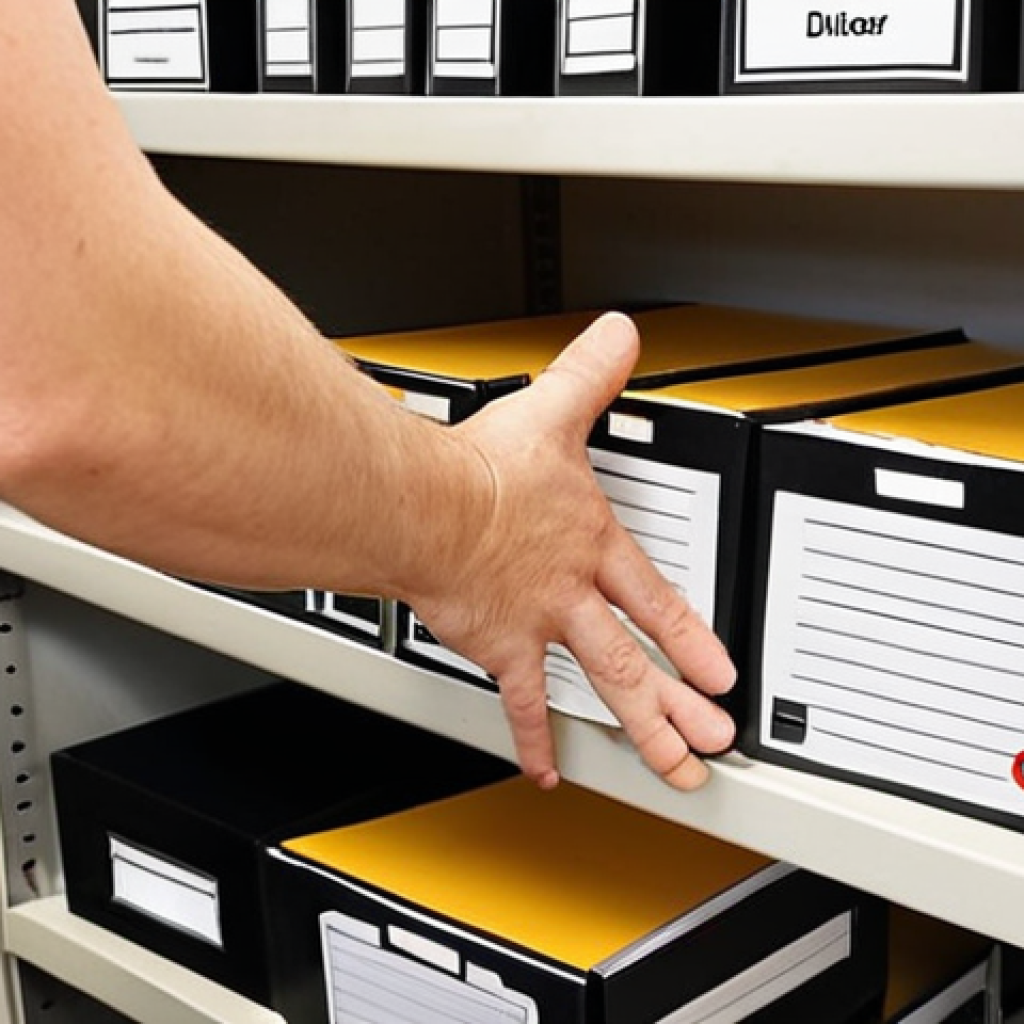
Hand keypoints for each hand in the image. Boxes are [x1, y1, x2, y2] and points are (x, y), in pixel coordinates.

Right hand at [411, 312, 736, 789]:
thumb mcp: (555, 411)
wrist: (429, 507)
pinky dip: (533, 736)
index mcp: (593, 544)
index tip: (721, 673)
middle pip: (641, 659)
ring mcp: (541, 623)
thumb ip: (593, 372)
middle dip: (683, 705)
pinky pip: (520, 699)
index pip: (657, 599)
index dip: (693, 637)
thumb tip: (622, 333)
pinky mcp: (498, 643)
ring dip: (640, 730)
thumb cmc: (485, 470)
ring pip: (603, 686)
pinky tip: (545, 769)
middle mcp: (575, 592)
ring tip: (672, 771)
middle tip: (716, 743)